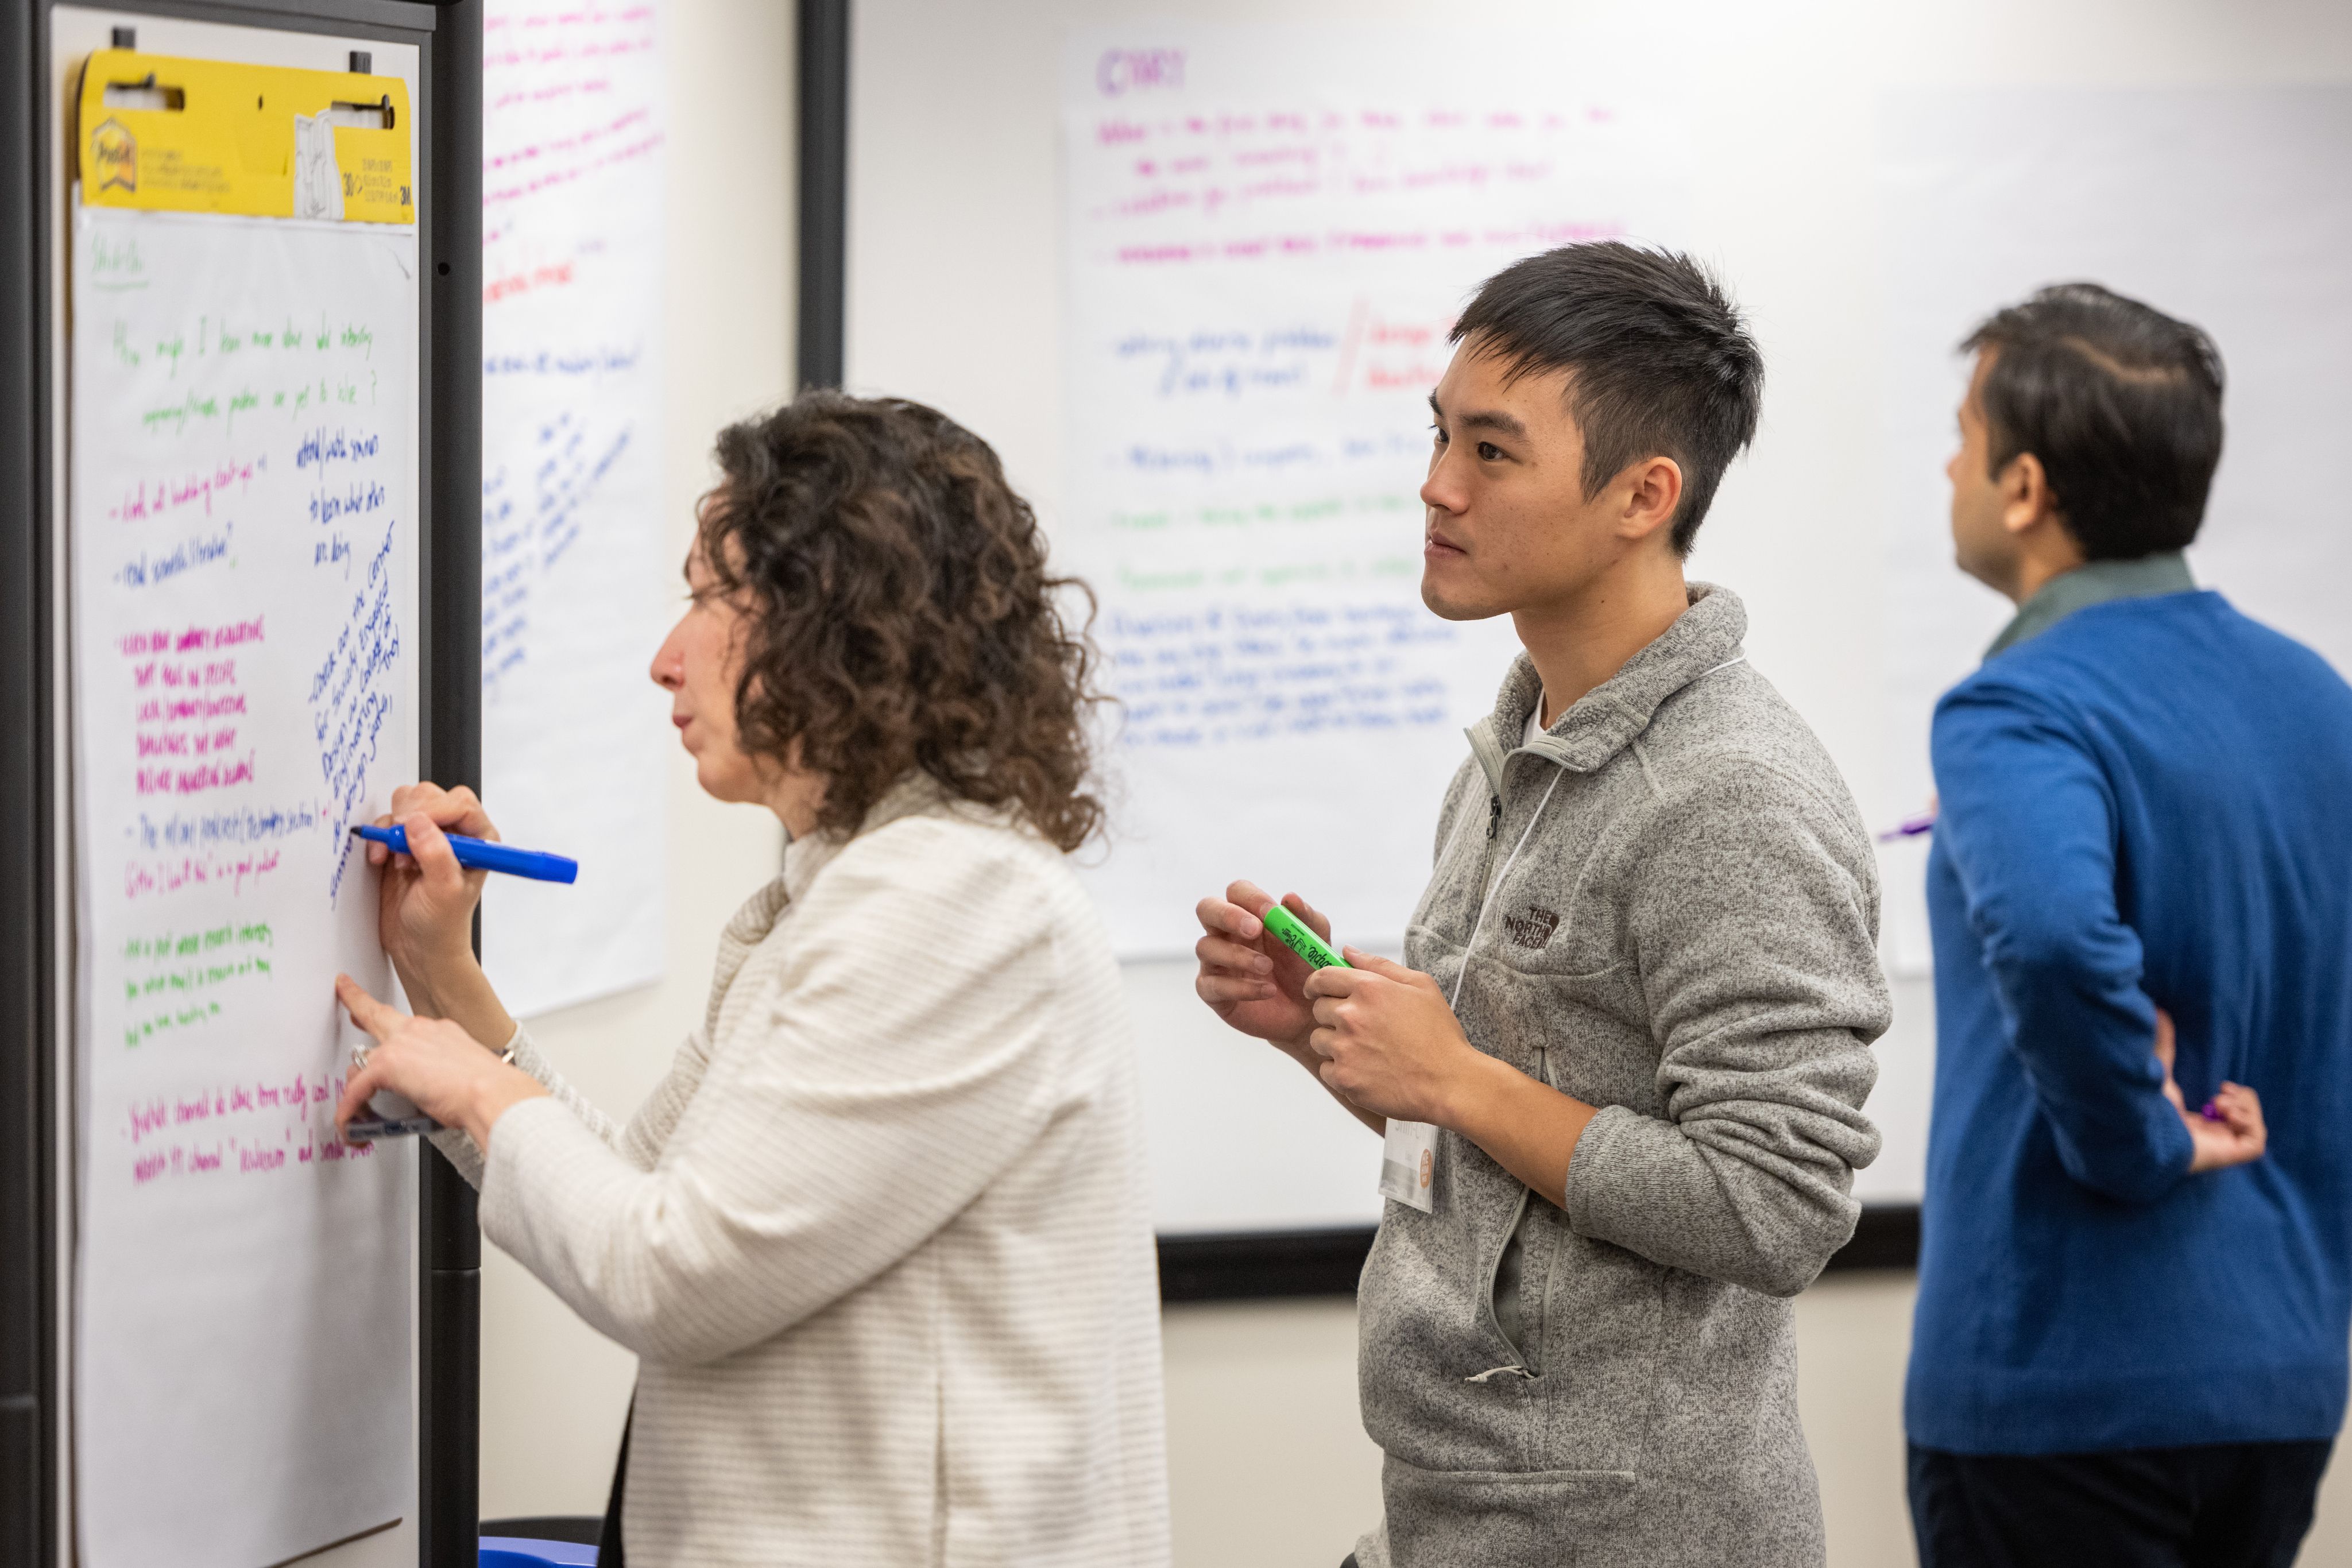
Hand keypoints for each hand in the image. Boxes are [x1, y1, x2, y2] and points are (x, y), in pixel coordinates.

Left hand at [334, 973, 544, 1147]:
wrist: (491, 1093)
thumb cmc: (488, 1089)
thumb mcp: (465, 1071)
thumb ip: (441, 1073)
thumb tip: (430, 1093)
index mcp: (440, 1031)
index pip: (407, 1024)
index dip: (392, 1016)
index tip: (382, 1006)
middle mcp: (419, 1030)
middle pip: (376, 1014)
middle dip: (357, 1001)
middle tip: (346, 993)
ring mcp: (400, 1045)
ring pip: (360, 1062)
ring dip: (354, 1088)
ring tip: (357, 1115)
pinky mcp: (386, 1065)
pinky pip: (354, 1090)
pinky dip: (348, 1111)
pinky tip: (349, 1126)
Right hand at [365, 782, 496, 1007]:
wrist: (419, 948)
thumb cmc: (441, 924)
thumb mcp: (444, 891)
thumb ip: (435, 854)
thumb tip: (419, 823)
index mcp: (478, 839)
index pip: (460, 802)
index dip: (434, 810)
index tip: (412, 828)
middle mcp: (454, 832)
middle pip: (429, 796)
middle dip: (410, 817)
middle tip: (404, 849)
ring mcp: (426, 836)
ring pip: (406, 803)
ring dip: (393, 828)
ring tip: (398, 859)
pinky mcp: (402, 844)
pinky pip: (386, 822)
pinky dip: (378, 836)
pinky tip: (381, 860)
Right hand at [1193, 881, 1330, 1052]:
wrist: (1308, 1010)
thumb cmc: (1305, 968)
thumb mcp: (1314, 941)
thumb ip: (1305, 918)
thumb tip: (1289, 897)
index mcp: (1250, 915)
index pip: (1237, 891)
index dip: (1250, 898)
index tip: (1271, 913)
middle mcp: (1227, 934)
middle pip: (1206, 908)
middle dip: (1227, 915)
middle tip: (1254, 930)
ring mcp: (1216, 962)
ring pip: (1206, 947)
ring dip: (1239, 955)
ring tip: (1268, 967)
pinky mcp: (1214, 993)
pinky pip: (1212, 985)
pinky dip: (1241, 988)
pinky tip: (1268, 991)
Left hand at [1301, 951, 1484, 1124]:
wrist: (1449, 1082)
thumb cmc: (1438, 1035)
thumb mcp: (1421, 986)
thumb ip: (1380, 965)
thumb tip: (1348, 952)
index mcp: (1369, 988)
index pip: (1322, 978)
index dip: (1316, 984)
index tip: (1317, 991)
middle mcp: (1351, 1016)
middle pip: (1318, 1009)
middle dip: (1333, 1015)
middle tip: (1359, 1027)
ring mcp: (1344, 1048)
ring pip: (1319, 1040)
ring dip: (1334, 1043)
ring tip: (1365, 1051)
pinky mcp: (1344, 1078)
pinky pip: (1325, 1069)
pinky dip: (1340, 1071)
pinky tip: (1365, 1070)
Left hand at [2154, 1007, 2267, 1173]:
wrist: (2137, 1129)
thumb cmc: (2142, 1106)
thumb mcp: (2158, 1071)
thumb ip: (2162, 1045)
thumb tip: (2158, 1011)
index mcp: (2194, 1123)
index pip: (2227, 1115)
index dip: (2234, 1099)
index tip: (2223, 1085)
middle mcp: (2210, 1137)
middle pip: (2245, 1121)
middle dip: (2242, 1102)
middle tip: (2223, 1093)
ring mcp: (2220, 1148)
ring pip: (2254, 1130)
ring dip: (2245, 1109)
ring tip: (2221, 1103)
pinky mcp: (2228, 1155)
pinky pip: (2255, 1144)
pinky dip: (2249, 1124)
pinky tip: (2229, 1116)